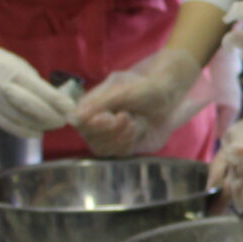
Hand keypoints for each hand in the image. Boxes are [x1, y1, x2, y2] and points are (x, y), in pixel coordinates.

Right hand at [0, 34, 73, 137]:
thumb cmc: (3, 65)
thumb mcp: (22, 68)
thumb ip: (39, 85)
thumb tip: (62, 103)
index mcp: (13, 72)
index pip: (38, 89)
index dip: (56, 100)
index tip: (70, 107)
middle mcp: (1, 87)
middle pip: (29, 106)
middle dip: (51, 116)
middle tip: (64, 120)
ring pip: (20, 119)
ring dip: (41, 125)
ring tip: (54, 124)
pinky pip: (8, 126)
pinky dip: (25, 131)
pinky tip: (38, 132)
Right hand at [75, 47, 203, 155]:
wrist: (168, 96)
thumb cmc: (144, 88)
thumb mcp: (122, 91)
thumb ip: (98, 103)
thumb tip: (75, 118)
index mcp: (89, 106)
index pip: (79, 124)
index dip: (94, 125)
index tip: (111, 116)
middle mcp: (94, 122)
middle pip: (92, 139)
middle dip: (113, 130)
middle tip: (128, 116)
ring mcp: (107, 135)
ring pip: (104, 149)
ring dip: (123, 137)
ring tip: (135, 121)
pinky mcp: (121, 144)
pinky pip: (118, 153)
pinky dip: (131, 143)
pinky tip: (138, 130)